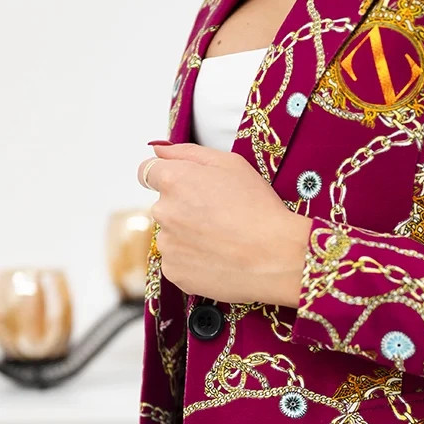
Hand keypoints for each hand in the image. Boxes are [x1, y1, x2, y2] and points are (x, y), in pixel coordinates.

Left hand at [137, 142, 311, 305]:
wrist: (276, 256)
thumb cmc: (259, 208)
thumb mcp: (231, 164)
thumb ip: (187, 153)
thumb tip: (159, 151)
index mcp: (173, 180)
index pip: (147, 173)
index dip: (168, 178)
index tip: (186, 188)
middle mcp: (163, 211)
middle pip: (164, 207)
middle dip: (183, 209)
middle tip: (219, 217)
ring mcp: (167, 245)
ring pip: (171, 237)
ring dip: (188, 237)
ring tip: (223, 241)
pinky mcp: (175, 272)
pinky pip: (178, 263)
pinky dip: (193, 262)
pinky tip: (219, 259)